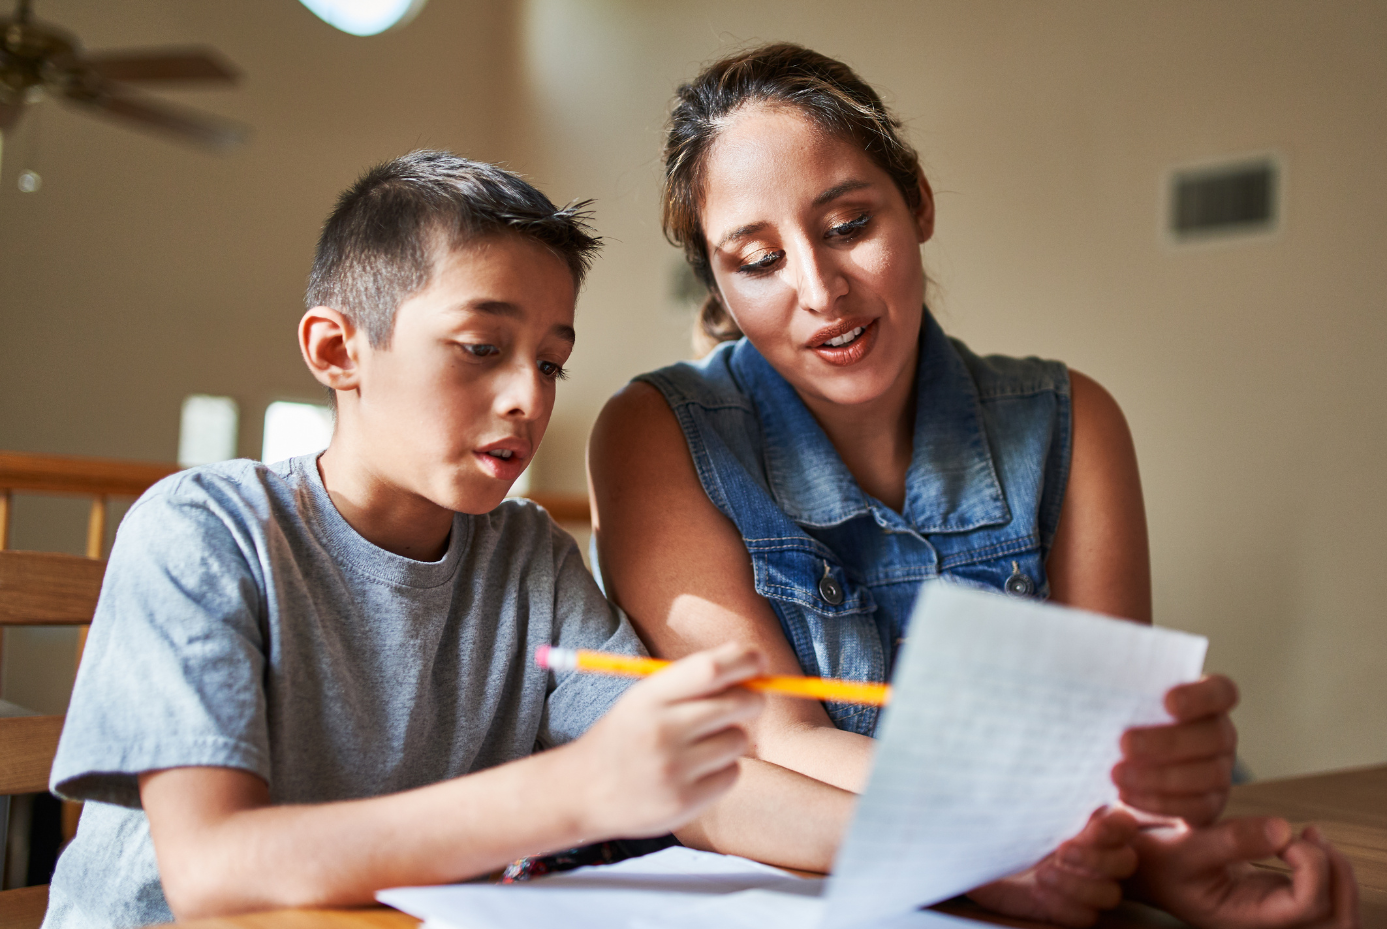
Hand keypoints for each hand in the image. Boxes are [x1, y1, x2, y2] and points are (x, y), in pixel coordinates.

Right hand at [568, 642, 764, 839]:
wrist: (582, 792)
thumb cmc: (625, 736)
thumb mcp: (644, 698)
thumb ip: (691, 681)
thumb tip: (751, 661)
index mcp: (648, 698)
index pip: (710, 670)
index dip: (743, 660)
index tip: (758, 660)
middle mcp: (661, 732)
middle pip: (736, 703)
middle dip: (752, 698)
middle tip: (748, 700)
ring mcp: (673, 770)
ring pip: (738, 739)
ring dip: (732, 736)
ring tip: (704, 743)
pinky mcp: (685, 803)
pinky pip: (732, 774)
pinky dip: (724, 769)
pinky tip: (697, 770)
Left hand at [968, 807, 1139, 926]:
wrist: (984, 851)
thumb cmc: (1003, 821)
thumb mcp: (1016, 801)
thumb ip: (1034, 791)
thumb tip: (1027, 766)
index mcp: (1091, 820)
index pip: (1123, 824)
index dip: (1114, 828)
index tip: (1092, 827)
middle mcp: (1098, 852)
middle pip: (1124, 862)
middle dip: (1096, 858)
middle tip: (1062, 850)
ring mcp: (1088, 883)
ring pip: (1109, 894)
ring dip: (1078, 886)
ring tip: (1042, 874)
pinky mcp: (1071, 908)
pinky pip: (1085, 917)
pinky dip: (1064, 906)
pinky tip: (1039, 893)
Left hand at [1114, 674, 1238, 824]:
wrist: (1125, 770)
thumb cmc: (1124, 723)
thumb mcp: (1124, 705)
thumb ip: (1122, 695)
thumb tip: (1095, 682)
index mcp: (1206, 703)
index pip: (1221, 692)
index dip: (1201, 697)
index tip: (1168, 701)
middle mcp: (1220, 735)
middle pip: (1214, 736)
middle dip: (1168, 741)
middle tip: (1125, 743)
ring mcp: (1220, 772)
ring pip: (1208, 775)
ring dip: (1159, 776)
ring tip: (1117, 774)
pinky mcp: (1209, 805)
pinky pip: (1195, 807)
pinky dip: (1159, 801)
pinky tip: (1127, 794)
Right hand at [1129, 817, 1358, 928]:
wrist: (1138, 865)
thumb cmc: (1154, 859)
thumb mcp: (1182, 847)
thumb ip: (1230, 840)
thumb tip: (1284, 829)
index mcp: (1244, 917)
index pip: (1308, 905)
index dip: (1310, 865)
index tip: (1281, 833)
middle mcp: (1265, 920)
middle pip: (1337, 922)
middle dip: (1338, 877)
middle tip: (1312, 839)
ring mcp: (1272, 909)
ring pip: (1335, 912)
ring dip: (1337, 874)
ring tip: (1312, 838)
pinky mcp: (1273, 893)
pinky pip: (1320, 895)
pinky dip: (1325, 868)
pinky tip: (1302, 839)